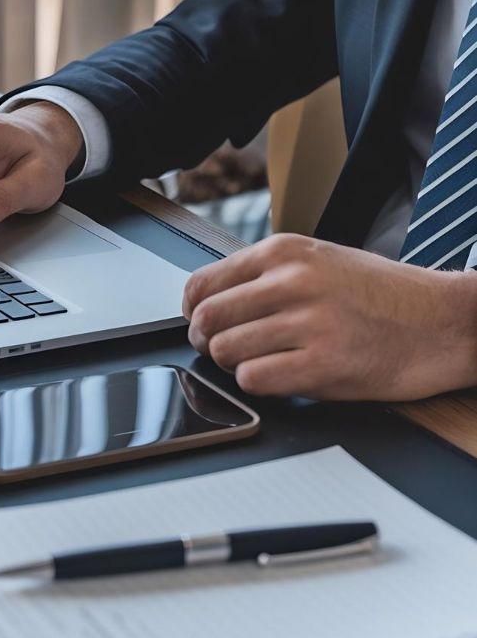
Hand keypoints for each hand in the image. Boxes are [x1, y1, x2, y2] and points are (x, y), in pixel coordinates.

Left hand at [182, 234, 476, 401]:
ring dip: (236, 365)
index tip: (202, 324)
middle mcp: (291, 282)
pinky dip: (259, 384)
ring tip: (265, 362)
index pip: (202, 284)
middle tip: (227, 350)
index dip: (194, 312)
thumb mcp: (321, 261)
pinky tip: (283, 377)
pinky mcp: (322, 365)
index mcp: (285, 252)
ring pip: (225, 351)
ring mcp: (307, 323)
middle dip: (208, 342)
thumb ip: (268, 276)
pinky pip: (254, 380)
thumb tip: (212, 301)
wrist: (444, 322)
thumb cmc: (386, 296)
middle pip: (206, 319)